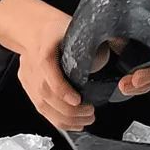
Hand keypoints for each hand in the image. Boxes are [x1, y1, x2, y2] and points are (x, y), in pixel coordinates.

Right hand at [0, 0, 95, 130]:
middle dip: (69, 110)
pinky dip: (57, 120)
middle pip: (45, 93)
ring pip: (42, 105)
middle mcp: (31, 63)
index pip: (47, 68)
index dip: (61, 87)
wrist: (32, 29)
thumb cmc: (57, 29)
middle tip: (90, 113)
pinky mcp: (27, 87)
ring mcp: (27, 77)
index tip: (78, 100)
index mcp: (43, 45)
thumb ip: (96, 39)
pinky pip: (40, 109)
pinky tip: (73, 123)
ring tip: (85, 120)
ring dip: (65, 118)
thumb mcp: (76, 26)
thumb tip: (121, 46)